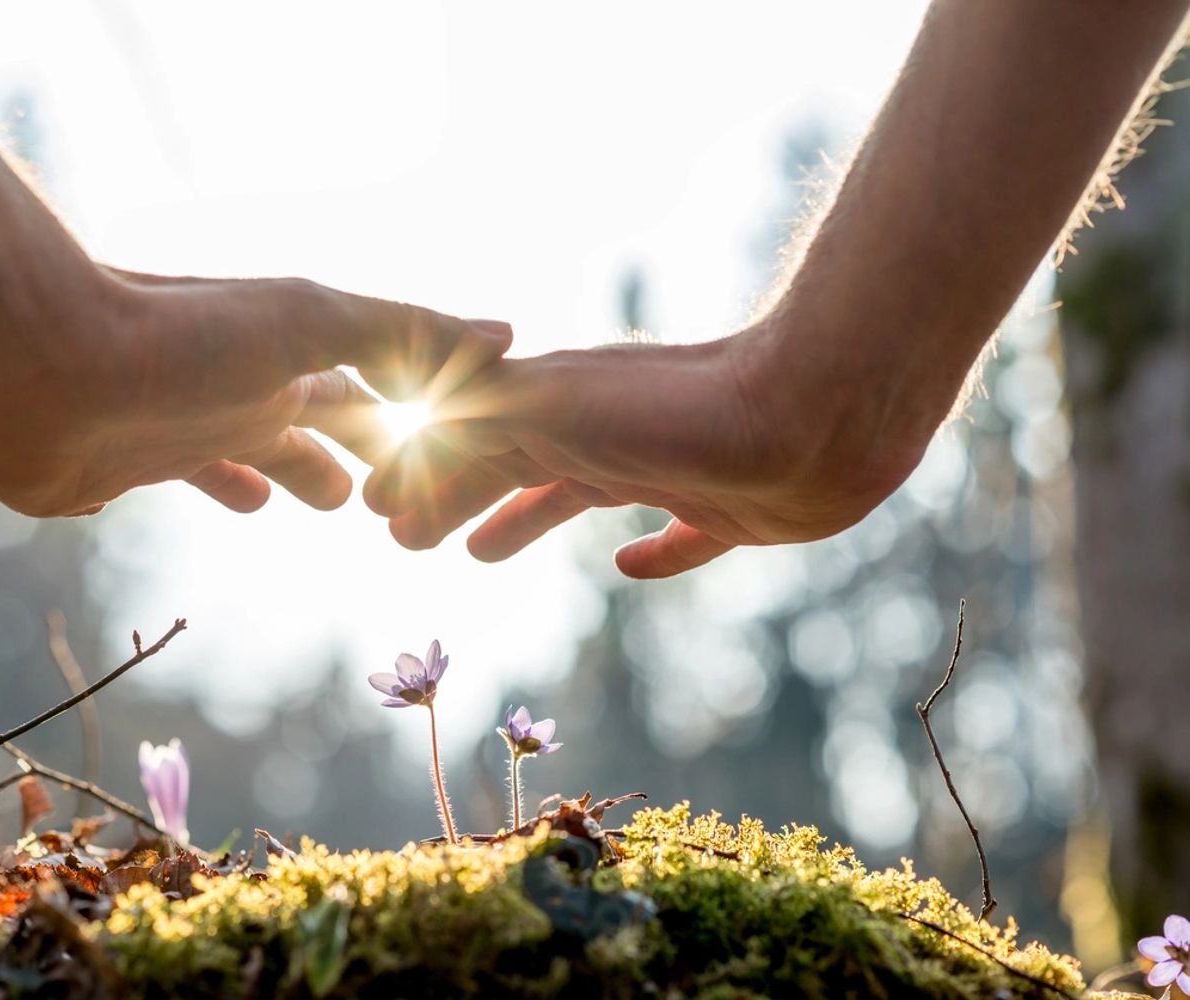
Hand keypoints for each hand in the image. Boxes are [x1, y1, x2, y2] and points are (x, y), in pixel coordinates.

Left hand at [0, 267, 511, 516]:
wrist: (36, 360)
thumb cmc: (179, 338)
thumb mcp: (308, 322)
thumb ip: (403, 331)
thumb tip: (507, 334)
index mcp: (289, 358)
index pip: (370, 389)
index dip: (413, 419)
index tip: (454, 447)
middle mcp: (242, 388)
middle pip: (317, 422)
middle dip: (358, 449)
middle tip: (394, 491)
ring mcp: (184, 426)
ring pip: (255, 452)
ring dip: (291, 470)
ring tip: (321, 500)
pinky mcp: (126, 467)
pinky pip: (182, 479)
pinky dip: (217, 488)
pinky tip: (228, 501)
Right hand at [367, 321, 928, 577]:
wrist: (817, 409)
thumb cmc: (676, 413)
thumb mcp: (550, 411)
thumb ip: (475, 424)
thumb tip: (405, 448)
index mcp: (557, 410)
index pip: (466, 446)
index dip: (420, 478)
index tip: (378, 513)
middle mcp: (605, 433)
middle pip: (510, 469)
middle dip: (457, 496)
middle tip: (412, 537)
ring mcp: (667, 469)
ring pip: (575, 497)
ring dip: (524, 520)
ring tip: (483, 553)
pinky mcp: (731, 511)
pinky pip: (677, 537)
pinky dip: (650, 553)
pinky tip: (631, 566)